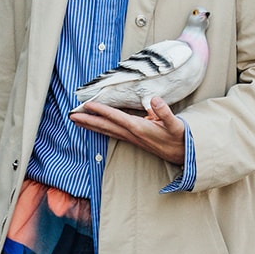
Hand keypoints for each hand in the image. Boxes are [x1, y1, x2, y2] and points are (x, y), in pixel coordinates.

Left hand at [69, 95, 185, 163]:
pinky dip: (100, 129)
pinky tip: (94, 127)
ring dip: (90, 126)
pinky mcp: (133, 140)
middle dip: (88, 120)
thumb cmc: (179, 137)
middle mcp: (132, 134)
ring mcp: (131, 138)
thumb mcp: (176, 124)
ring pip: (106, 131)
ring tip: (76, 121)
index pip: (116, 117)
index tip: (88, 105)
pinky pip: (112, 133)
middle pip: (106, 126)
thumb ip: (164, 112)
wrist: (183, 154)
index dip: (101, 110)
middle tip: (71, 115)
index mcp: (139, 128)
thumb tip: (154, 99)